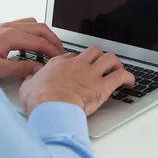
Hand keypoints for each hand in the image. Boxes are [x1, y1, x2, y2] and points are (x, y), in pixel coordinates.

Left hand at [0, 18, 63, 79]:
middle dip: (53, 40)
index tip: (59, 58)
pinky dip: (33, 34)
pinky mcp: (1, 29)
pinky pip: (24, 26)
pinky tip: (29, 48)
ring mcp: (5, 26)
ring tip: (46, 50)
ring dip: (43, 35)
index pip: (40, 40)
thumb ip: (21, 68)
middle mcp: (8, 27)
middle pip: (40, 28)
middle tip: (59, 52)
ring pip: (33, 24)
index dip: (52, 49)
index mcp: (10, 36)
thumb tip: (38, 68)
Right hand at [18, 46, 134, 115]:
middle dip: (99, 57)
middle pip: (93, 51)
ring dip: (116, 64)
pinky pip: (121, 75)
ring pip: (109, 58)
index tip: (79, 67)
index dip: (77, 61)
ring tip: (117, 70)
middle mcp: (77, 64)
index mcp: (59, 63)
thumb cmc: (40, 99)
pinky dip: (128, 77)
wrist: (52, 107)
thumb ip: (30, 80)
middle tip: (100, 66)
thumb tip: (28, 78)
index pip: (72, 56)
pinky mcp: (103, 86)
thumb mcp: (27, 87)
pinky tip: (130, 82)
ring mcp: (91, 73)